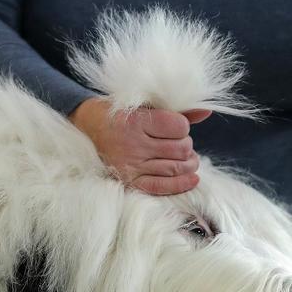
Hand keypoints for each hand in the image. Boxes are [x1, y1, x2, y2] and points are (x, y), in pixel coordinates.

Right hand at [69, 98, 211, 194]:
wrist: (85, 128)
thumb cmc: (117, 112)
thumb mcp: (142, 104)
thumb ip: (174, 109)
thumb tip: (206, 111)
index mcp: (135, 121)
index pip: (178, 127)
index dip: (183, 126)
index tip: (177, 126)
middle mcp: (132, 145)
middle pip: (180, 148)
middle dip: (187, 146)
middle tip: (181, 143)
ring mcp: (131, 165)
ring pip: (175, 168)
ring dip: (188, 164)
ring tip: (189, 159)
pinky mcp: (130, 181)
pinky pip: (162, 187)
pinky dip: (181, 184)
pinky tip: (192, 178)